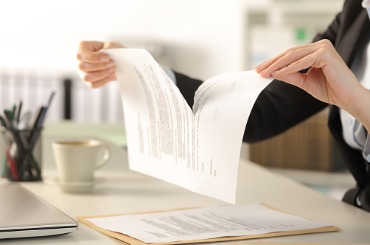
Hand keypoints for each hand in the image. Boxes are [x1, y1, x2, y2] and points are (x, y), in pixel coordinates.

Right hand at [76, 41, 122, 87]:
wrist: (108, 57)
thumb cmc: (106, 49)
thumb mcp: (107, 44)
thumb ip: (109, 46)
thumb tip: (109, 51)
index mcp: (81, 48)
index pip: (84, 55)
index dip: (97, 58)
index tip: (108, 58)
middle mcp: (77, 61)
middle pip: (83, 67)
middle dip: (100, 66)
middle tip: (112, 63)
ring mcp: (81, 72)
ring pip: (87, 78)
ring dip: (102, 74)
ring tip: (112, 70)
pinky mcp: (87, 81)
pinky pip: (93, 85)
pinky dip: (103, 81)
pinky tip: (110, 76)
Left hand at [255, 39, 369, 130]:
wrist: (347, 98)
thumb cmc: (330, 89)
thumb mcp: (304, 82)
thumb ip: (290, 75)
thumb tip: (273, 72)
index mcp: (315, 50)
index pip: (290, 55)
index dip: (274, 62)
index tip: (260, 69)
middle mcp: (319, 46)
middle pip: (289, 53)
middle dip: (272, 63)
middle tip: (258, 70)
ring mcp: (323, 47)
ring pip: (293, 56)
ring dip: (277, 65)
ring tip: (265, 73)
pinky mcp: (325, 54)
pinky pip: (302, 61)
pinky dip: (289, 68)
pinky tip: (277, 74)